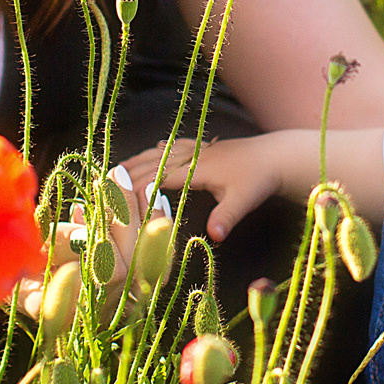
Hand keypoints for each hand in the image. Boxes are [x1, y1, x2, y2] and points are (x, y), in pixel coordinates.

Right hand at [119, 136, 287, 243]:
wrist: (278, 156)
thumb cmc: (260, 180)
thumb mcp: (243, 201)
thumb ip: (226, 217)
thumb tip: (214, 237)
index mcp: (198, 169)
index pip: (160, 177)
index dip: (137, 185)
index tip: (116, 193)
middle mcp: (195, 156)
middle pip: (155, 161)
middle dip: (130, 170)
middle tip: (106, 179)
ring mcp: (201, 149)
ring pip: (163, 152)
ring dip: (142, 158)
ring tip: (121, 165)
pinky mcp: (208, 147)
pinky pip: (178, 145)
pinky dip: (162, 148)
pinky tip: (156, 147)